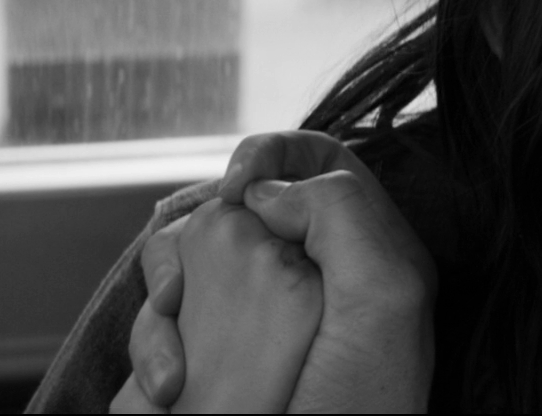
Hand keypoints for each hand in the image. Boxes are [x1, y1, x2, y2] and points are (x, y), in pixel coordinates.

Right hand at [125, 131, 436, 412]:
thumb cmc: (364, 407)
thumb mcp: (386, 298)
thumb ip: (343, 214)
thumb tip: (266, 191)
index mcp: (372, 253)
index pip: (319, 162)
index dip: (271, 151)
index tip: (237, 181)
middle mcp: (319, 282)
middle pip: (236, 211)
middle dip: (194, 235)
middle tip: (186, 281)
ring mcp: (265, 328)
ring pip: (190, 271)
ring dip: (164, 302)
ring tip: (177, 362)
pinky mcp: (220, 369)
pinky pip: (169, 332)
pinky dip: (154, 350)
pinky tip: (171, 389)